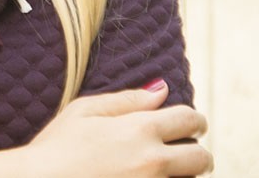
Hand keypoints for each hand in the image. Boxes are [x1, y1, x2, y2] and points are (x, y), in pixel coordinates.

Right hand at [26, 80, 212, 177]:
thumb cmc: (57, 147)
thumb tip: (162, 90)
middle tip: (184, 152)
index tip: (189, 125)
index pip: (188, 120)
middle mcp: (153, 162)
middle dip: (197, 153)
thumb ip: (127, 100)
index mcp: (139, 129)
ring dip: (184, 177)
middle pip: (201, 158)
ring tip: (164, 173)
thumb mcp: (85, 111)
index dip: (193, 120)